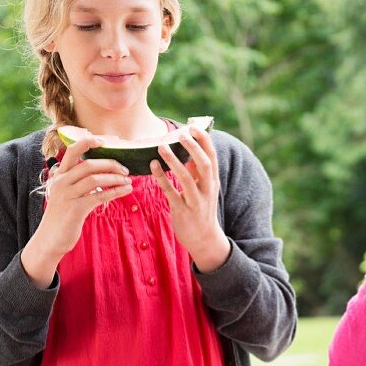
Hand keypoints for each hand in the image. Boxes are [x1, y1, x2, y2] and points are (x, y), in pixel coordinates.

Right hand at [21, 136, 132, 286]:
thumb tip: (100, 174)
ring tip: (128, 180)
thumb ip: (77, 183)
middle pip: (89, 165)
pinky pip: (99, 196)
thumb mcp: (66, 195)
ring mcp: (68, 195)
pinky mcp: (75, 209)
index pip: (72, 151)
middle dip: (111, 164)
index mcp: (59, 175)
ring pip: (95, 179)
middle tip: (126, 168)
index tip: (104, 141)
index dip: (88, 142)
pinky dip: (116, 192)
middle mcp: (61, 182)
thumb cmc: (62, 217)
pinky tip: (126, 190)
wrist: (49, 240)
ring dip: (115, 178)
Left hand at [150, 125, 230, 271]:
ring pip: (186, 178)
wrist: (204, 239)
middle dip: (193, 147)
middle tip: (181, 133)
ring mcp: (196, 202)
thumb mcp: (203, 189)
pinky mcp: (182, 212)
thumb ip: (196, 172)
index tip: (194, 126)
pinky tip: (153, 165)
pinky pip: (171, 193)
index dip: (204, 140)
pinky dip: (162, 178)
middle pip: (204, 164)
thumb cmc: (201, 209)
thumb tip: (187, 151)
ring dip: (174, 161)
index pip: (212, 156)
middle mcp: (207, 190)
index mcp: (213, 182)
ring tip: (161, 146)